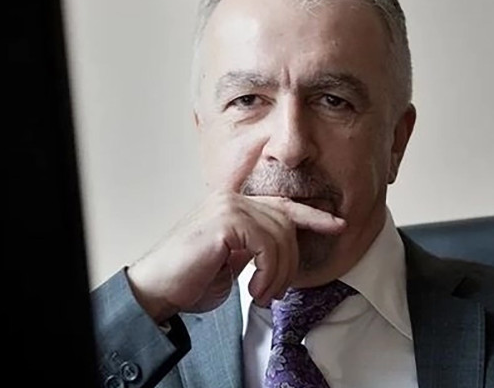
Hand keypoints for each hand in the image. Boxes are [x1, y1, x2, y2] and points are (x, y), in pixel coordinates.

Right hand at [125, 191, 345, 322]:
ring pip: (281, 235)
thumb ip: (256, 248)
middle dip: (291, 263)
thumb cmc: (189, 280)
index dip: (313, 216)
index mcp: (233, 205)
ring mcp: (229, 205)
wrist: (155, 290)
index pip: (283, 204)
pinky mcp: (226, 220)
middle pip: (287, 222)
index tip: (338, 225)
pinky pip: (268, 245)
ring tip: (262, 295)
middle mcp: (232, 199)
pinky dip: (268, 272)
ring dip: (279, 274)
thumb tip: (284, 254)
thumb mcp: (232, 261)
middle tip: (274, 292)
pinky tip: (254, 289)